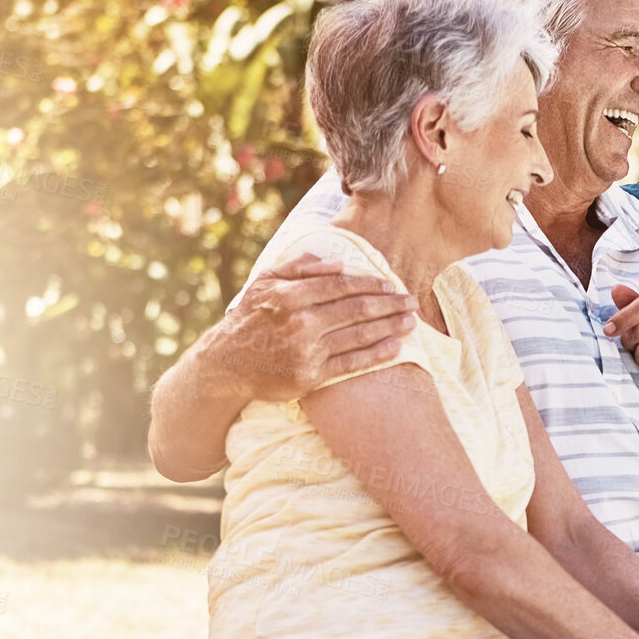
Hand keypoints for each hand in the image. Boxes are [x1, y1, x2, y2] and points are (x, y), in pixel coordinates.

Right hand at [209, 253, 418, 401]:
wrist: (227, 364)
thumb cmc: (251, 318)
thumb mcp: (265, 282)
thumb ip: (300, 267)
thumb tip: (337, 262)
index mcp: (290, 295)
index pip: (342, 285)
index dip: (372, 284)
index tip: (391, 285)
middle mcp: (300, 322)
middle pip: (357, 309)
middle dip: (390, 304)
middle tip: (411, 302)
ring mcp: (306, 351)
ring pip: (359, 335)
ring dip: (390, 327)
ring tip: (411, 322)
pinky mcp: (310, 376)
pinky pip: (352, 364)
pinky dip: (377, 354)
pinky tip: (395, 346)